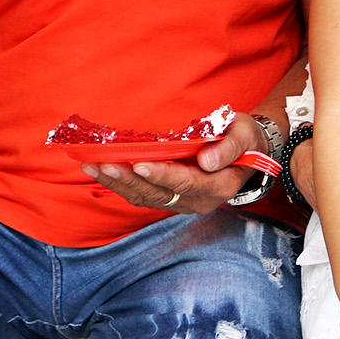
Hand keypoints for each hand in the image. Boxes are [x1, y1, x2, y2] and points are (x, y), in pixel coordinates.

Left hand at [84, 114, 267, 213]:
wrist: (246, 153)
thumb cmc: (245, 139)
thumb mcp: (246, 135)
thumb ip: (229, 148)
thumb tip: (206, 162)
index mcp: (219, 185)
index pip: (186, 182)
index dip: (162, 174)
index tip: (140, 163)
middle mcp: (198, 201)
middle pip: (159, 193)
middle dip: (130, 178)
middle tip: (105, 163)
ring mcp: (182, 203)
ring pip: (146, 197)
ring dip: (118, 183)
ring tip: (94, 166)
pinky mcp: (169, 198)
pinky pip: (142, 195)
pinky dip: (120, 184)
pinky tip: (100, 170)